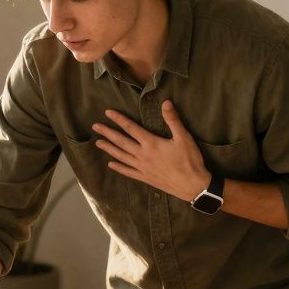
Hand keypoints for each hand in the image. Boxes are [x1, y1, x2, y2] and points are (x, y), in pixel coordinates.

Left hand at [93, 100, 210, 200]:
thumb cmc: (190, 160)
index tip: (107, 113)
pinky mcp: (145, 178)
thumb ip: (173, 120)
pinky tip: (111, 164)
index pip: (131, 128)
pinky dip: (119, 167)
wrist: (193, 186)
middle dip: (108, 133)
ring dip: (109, 149)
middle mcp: (143, 155)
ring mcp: (142, 168)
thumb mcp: (184, 137)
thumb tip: (165, 102)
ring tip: (98, 143)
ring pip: (121, 156)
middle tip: (95, 126)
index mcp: (151, 143)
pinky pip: (128, 172)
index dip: (119, 119)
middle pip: (121, 142)